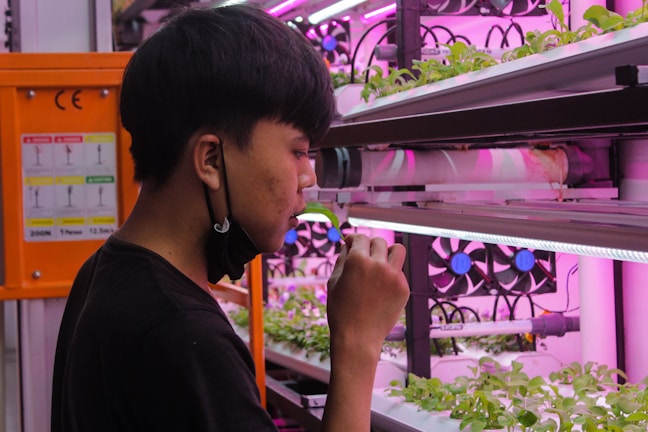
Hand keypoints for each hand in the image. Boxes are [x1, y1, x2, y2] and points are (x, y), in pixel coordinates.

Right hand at [326, 234, 409, 358]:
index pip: (361, 238)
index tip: (351, 243)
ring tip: (380, 263)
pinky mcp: (403, 288)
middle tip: (364, 256)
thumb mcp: (334, 282)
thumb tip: (348, 245)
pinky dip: (391, 274)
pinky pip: (399, 272)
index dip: (354, 239)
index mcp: (358, 260)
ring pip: (397, 250)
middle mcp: (378, 264)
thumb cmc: (341, 311)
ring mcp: (394, 276)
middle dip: (370, 246)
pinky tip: (380, 288)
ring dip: (388, 252)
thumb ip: (342, 259)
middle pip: (380, 241)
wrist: (358, 337)